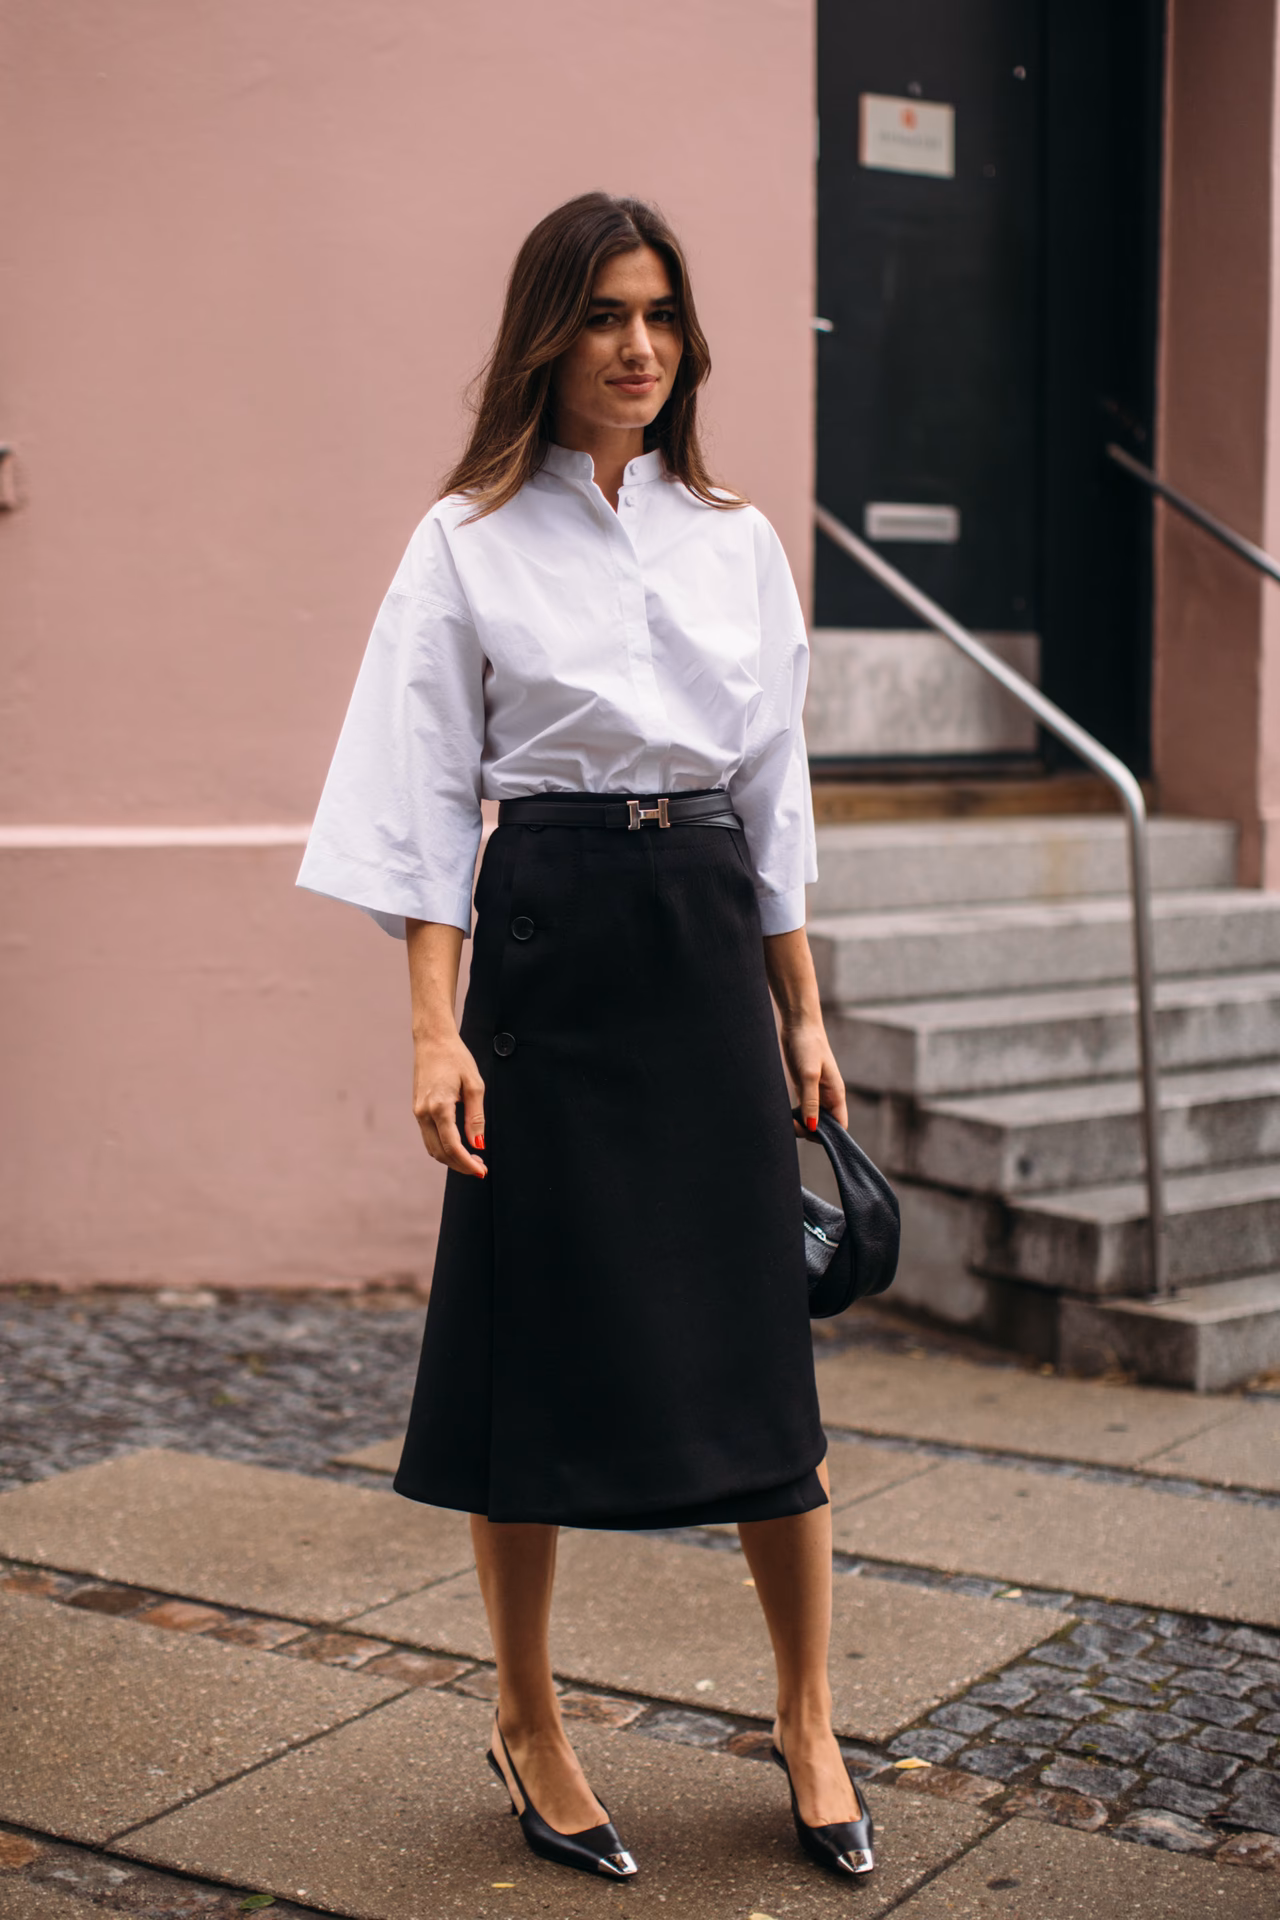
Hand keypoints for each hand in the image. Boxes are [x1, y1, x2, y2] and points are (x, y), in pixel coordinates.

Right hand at [412, 1031, 487, 1176]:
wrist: (432, 1040)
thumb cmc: (456, 1058)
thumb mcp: (474, 1085)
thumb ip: (476, 1117)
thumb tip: (478, 1143)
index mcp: (439, 1106)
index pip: (452, 1146)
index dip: (467, 1163)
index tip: (481, 1172)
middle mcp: (424, 1112)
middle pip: (440, 1153)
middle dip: (460, 1165)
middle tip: (480, 1167)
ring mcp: (418, 1112)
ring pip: (432, 1147)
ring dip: (450, 1158)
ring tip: (472, 1159)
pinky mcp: (417, 1109)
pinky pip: (429, 1136)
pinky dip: (442, 1147)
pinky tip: (458, 1146)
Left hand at [780, 1018, 847, 1133]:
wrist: (798, 1024)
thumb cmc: (808, 1045)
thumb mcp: (809, 1074)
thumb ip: (811, 1101)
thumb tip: (812, 1127)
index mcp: (836, 1095)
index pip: (840, 1126)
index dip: (829, 1136)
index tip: (810, 1134)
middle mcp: (828, 1096)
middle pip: (825, 1126)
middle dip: (811, 1131)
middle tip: (793, 1126)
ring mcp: (816, 1092)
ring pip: (812, 1118)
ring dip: (801, 1124)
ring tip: (787, 1121)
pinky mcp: (803, 1087)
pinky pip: (802, 1109)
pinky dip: (795, 1115)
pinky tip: (785, 1115)